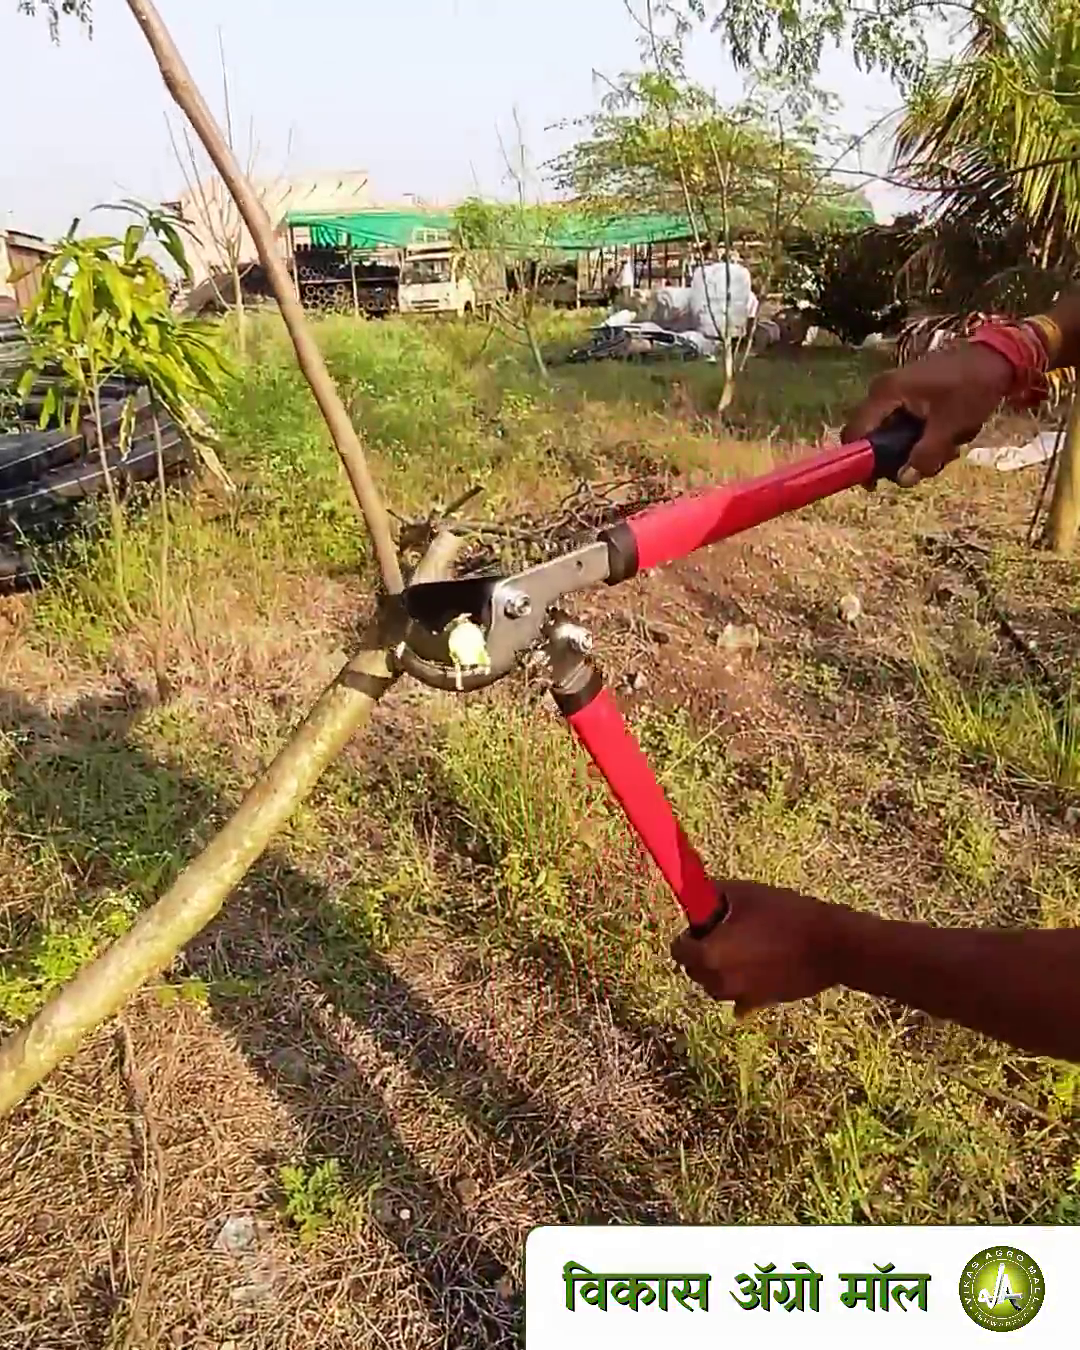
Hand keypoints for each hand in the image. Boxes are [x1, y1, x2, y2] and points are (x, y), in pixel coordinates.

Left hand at [671, 879, 853, 1016]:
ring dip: (721, 968)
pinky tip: (762, 964)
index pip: (678, 949)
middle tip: (728, 932)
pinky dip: (743, 981)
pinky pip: (740, 995)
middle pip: (694, 969)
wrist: (831, 946)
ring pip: (715, 983)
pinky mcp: (760, 1003)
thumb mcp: (744, 893)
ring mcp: (740, 997)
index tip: (708, 922)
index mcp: (708, 955)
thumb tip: (698, 896)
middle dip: (702, 951)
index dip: (691, 933)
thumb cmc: (785, 915)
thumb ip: (712, 894)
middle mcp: (718, 982)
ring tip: (749, 945)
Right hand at [841, 341, 1015, 485]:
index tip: (876, 483)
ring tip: (950, 447)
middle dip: (899, 457)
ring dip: (917, 448)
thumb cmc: (972, 388)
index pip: (855, 433)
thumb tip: (904, 480)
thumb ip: (925, 455)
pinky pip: (906, 424)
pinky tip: (949, 435)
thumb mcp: (950, 427)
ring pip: (893, 434)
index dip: (860, 461)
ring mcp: (897, 392)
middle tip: (929, 463)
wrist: (998, 357)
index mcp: (886, 393)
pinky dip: (924, 436)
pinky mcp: (911, 395)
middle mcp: (884, 391)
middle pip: (874, 437)